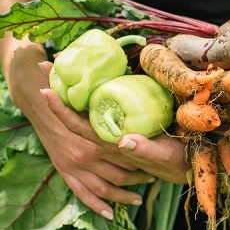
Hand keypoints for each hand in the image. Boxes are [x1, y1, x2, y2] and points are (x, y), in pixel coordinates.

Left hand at [38, 61, 189, 197]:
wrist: (185, 165)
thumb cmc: (174, 161)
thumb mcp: (162, 156)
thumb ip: (144, 150)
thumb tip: (123, 141)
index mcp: (108, 143)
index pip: (77, 125)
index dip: (60, 109)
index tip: (44, 90)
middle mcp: (104, 135)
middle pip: (74, 111)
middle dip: (58, 89)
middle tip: (44, 65)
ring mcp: (112, 127)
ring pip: (83, 107)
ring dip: (68, 87)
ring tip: (56, 66)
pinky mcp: (122, 121)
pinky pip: (99, 105)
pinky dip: (87, 90)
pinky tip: (82, 76)